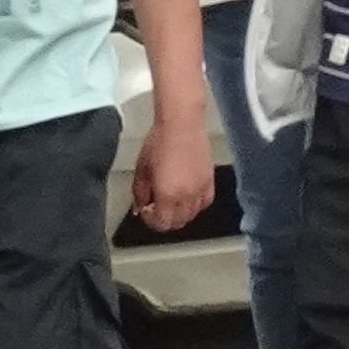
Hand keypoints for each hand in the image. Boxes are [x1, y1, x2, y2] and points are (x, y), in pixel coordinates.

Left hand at [133, 99, 216, 231]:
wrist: (181, 125)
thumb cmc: (159, 142)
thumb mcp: (142, 170)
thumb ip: (139, 193)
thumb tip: (140, 207)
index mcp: (167, 194)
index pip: (162, 223)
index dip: (151, 221)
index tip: (146, 210)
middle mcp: (186, 196)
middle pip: (178, 222)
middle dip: (164, 219)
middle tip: (156, 207)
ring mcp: (200, 188)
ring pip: (192, 215)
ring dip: (180, 213)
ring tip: (171, 202)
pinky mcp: (210, 180)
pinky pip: (205, 202)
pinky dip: (196, 205)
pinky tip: (187, 196)